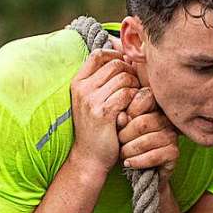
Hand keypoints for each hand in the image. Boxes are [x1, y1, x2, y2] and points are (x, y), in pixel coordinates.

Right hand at [69, 50, 139, 175]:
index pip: (98, 54)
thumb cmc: (95, 130)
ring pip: (123, 77)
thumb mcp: (91, 102)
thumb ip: (101, 80)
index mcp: (77, 83)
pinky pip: (126, 94)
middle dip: (130, 72)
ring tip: (133, 100)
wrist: (89, 158)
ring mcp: (91, 100)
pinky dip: (134, 100)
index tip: (125, 68)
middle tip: (134, 87)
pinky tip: (132, 110)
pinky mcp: (103, 113)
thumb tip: (122, 56)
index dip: (116, 55)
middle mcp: (82, 89)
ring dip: (134, 87)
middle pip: (115, 63)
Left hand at [117, 87, 178, 181]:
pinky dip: (138, 162)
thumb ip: (120, 119)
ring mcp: (172, 136)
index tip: (119, 124)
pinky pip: (154, 156)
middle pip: (142, 123)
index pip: (144, 99)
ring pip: (146, 141)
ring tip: (122, 155)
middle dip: (125, 136)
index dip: (128, 112)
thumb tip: (122, 116)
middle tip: (118, 144)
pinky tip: (129, 164)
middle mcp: (165, 120)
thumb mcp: (120, 130)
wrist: (138, 174)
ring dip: (129, 151)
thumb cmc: (127, 147)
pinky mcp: (173, 153)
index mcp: (154, 108)